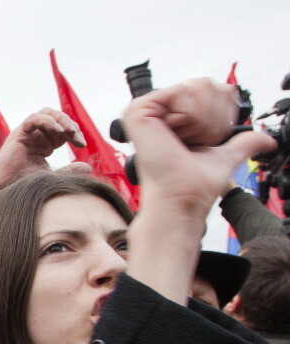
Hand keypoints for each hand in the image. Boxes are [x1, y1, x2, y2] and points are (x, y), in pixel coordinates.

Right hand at [0, 108, 85, 202]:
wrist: (7, 189)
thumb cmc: (25, 184)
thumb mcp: (53, 176)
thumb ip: (69, 170)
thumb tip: (89, 168)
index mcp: (45, 144)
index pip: (64, 131)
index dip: (75, 134)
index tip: (82, 144)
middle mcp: (37, 136)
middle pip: (57, 119)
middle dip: (70, 125)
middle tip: (77, 137)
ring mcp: (27, 133)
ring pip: (46, 114)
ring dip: (60, 119)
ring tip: (69, 131)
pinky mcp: (18, 133)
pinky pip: (33, 119)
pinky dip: (47, 121)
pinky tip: (57, 131)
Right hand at [124, 79, 275, 220]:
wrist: (182, 198)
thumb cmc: (192, 184)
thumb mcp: (223, 155)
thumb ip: (242, 142)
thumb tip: (265, 141)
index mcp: (175, 119)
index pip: (213, 90)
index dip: (220, 115)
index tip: (204, 141)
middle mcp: (160, 112)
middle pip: (206, 84)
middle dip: (210, 117)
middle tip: (192, 142)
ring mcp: (148, 110)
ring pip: (196, 87)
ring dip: (200, 120)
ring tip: (182, 141)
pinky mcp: (139, 110)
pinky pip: (181, 91)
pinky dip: (188, 116)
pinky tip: (174, 135)